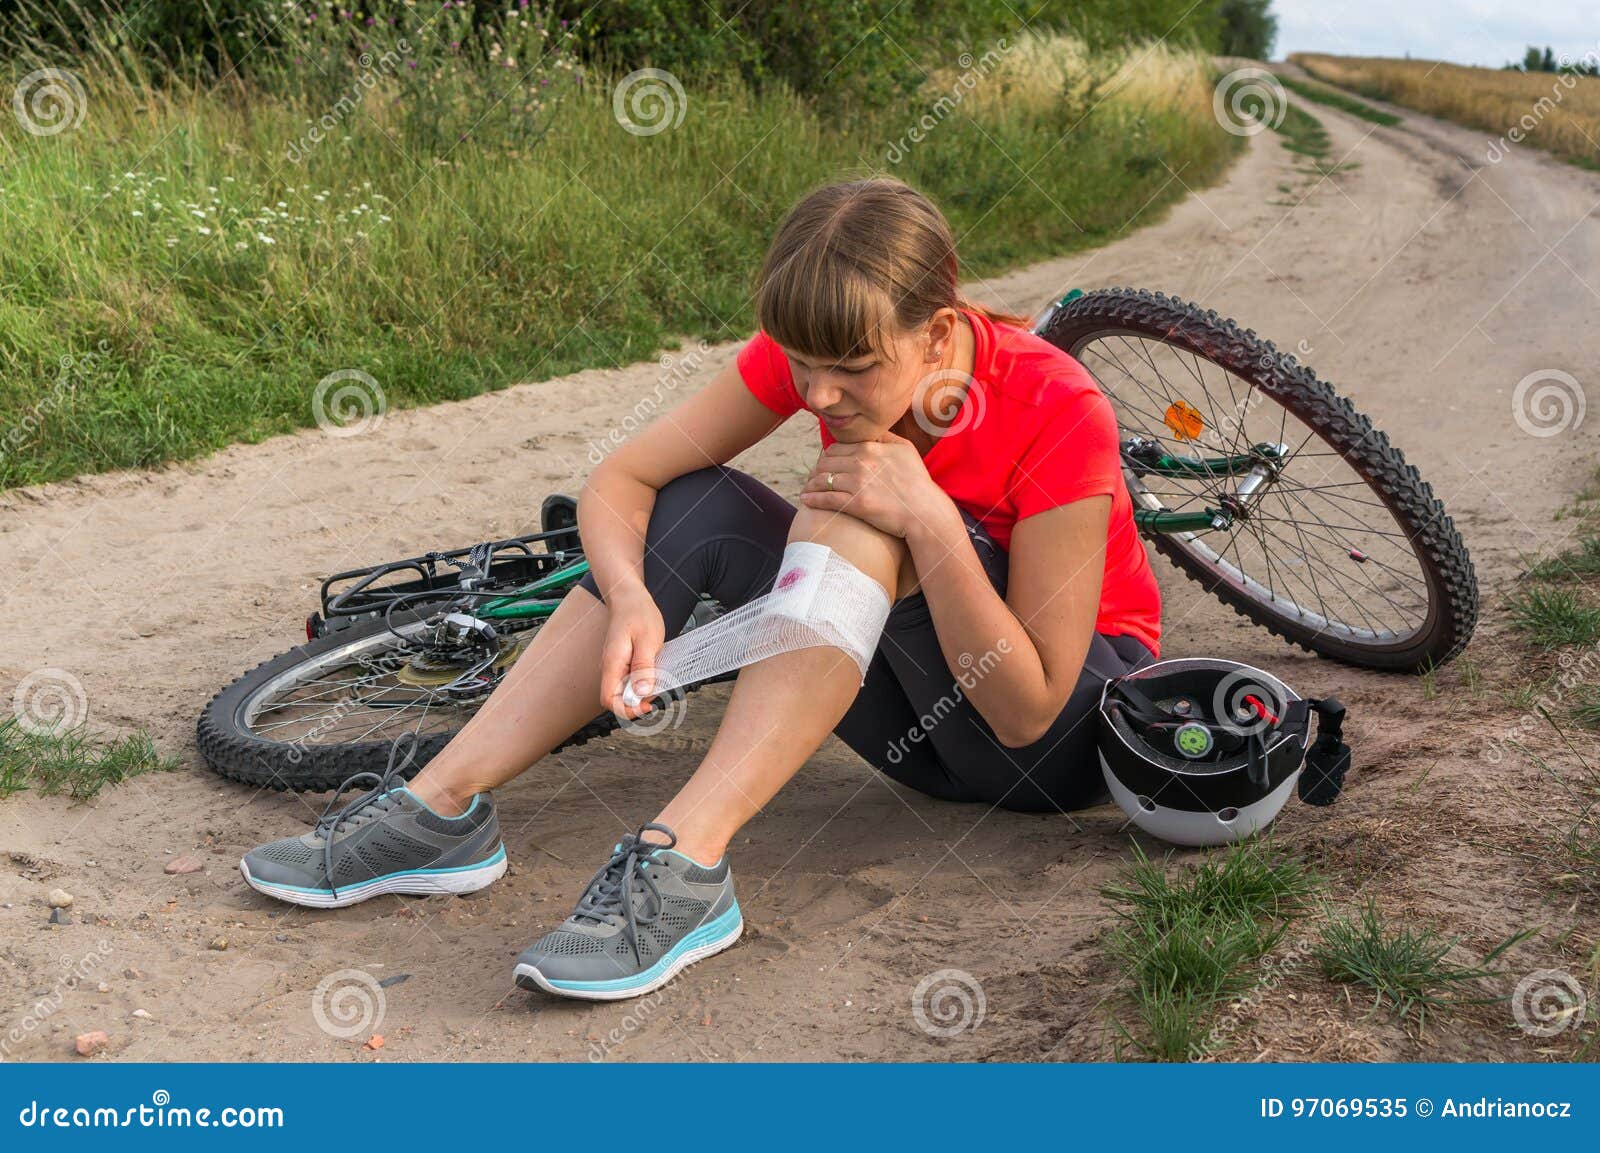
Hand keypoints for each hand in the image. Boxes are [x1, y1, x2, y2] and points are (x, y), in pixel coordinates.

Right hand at [597, 584, 665, 719]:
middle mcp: (609, 667)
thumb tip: (641, 694)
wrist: (629, 596)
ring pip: (625, 689)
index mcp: (612, 664)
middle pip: (617, 698)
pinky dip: (643, 680)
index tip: (647, 707)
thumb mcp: (648, 641)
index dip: (627, 710)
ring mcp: (615, 665)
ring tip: (659, 678)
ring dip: (642, 691)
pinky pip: (630, 678)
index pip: (609, 700)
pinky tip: (655, 670)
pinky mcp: (622, 662)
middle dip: (638, 702)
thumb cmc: (638, 614)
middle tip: (660, 691)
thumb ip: (643, 668)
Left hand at [797, 429, 949, 540]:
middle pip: (825, 462)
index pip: (836, 448)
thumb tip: (870, 430)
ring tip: (808, 489)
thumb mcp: (906, 449)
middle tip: (813, 478)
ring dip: (811, 484)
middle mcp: (861, 462)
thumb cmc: (917, 481)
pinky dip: (812, 498)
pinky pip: (825, 498)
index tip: (824, 465)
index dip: (827, 457)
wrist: (925, 511)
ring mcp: (857, 483)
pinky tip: (805, 500)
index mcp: (870, 448)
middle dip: (816, 470)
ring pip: (822, 479)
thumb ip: (885, 437)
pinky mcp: (855, 504)